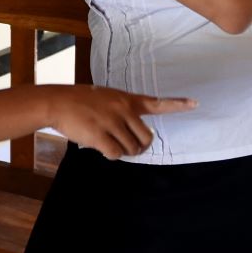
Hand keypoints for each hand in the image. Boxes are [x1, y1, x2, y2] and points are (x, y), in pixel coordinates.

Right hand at [49, 87, 196, 159]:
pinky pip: (116, 154)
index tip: (195, 103)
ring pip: (131, 148)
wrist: (56, 102)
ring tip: (109, 143)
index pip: (156, 103)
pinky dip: (111, 154)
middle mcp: (122, 110)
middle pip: (146, 137)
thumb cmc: (78, 101)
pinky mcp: (100, 136)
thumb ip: (121, 112)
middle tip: (128, 146)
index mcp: (125, 99)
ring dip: (123, 151)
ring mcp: (112, 123)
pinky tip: (101, 147)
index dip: (177, 105)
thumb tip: (129, 138)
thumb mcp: (104, 98)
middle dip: (139, 146)